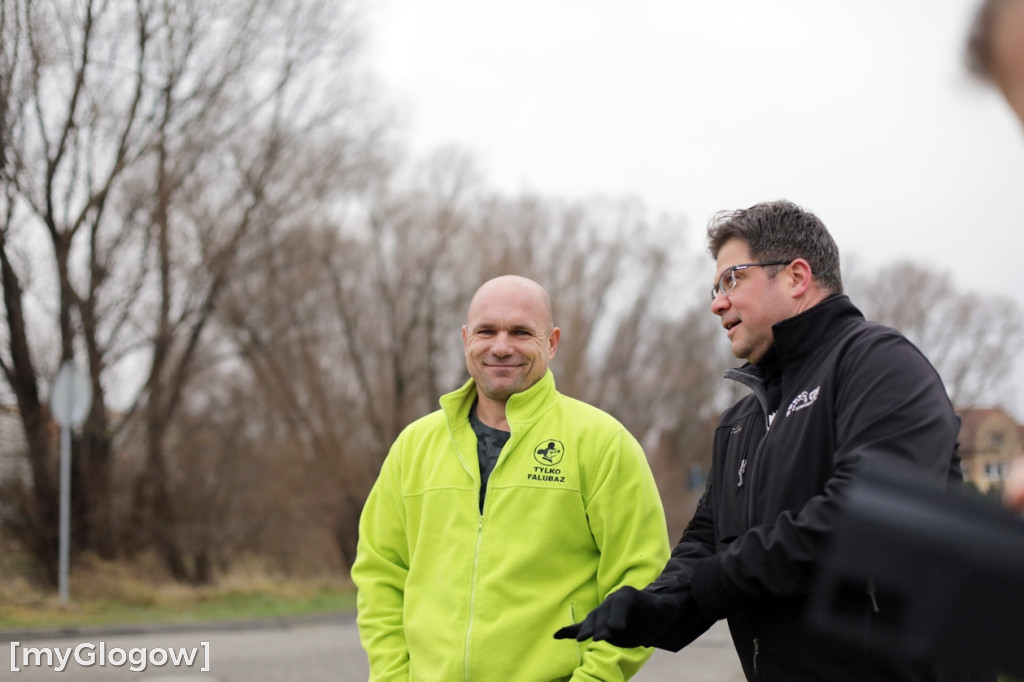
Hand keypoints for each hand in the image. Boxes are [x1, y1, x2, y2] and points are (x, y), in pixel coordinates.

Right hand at [553, 586, 680, 648]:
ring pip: (591, 621)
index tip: (617, 630)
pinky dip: (569, 631)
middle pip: (603, 613)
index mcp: (626, 595)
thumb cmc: (658, 612)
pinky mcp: (597, 626)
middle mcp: (610, 603)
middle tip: (600, 638)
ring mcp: (601, 614)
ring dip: (586, 629)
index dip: (618, 616)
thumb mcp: (666, 608)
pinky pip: (580, 627)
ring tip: (583, 639)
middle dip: (601, 625)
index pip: (620, 605)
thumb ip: (667, 606)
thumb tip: (668, 605)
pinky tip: (557, 636)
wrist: (647, 615)